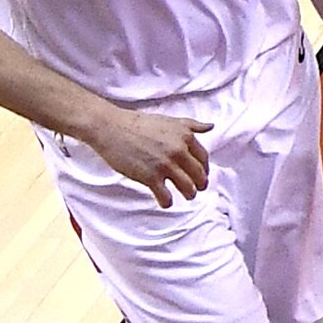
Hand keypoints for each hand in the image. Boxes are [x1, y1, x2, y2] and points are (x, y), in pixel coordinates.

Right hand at [87, 108, 213, 205]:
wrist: (111, 128)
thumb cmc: (138, 123)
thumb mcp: (169, 120)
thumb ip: (191, 125)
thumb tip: (210, 126)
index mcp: (185, 137)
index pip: (203, 158)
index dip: (204, 168)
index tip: (201, 174)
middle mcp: (178, 151)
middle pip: (199, 175)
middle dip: (200, 185)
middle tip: (196, 189)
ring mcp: (165, 165)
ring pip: (187, 188)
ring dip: (189, 194)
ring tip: (186, 196)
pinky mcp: (150, 177)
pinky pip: (166, 196)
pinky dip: (167, 202)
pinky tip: (165, 202)